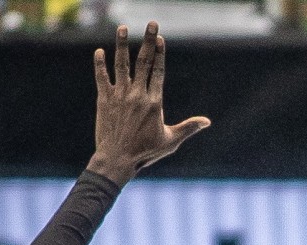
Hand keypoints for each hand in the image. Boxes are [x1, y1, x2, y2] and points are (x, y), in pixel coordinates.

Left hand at [87, 23, 210, 185]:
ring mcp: (119, 95)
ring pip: (121, 65)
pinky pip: (101, 77)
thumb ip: (188, 128)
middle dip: (148, 41)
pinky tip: (99, 51)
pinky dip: (100, 64)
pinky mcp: (104, 99)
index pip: (158, 72)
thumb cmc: (145, 152)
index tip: (161, 39)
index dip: (160, 54)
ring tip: (122, 28)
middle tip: (151, 24)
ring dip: (122, 45)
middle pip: (144, 62)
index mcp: (154, 103)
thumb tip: (207, 122)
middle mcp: (137, 95)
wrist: (117, 159)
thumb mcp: (171, 141)